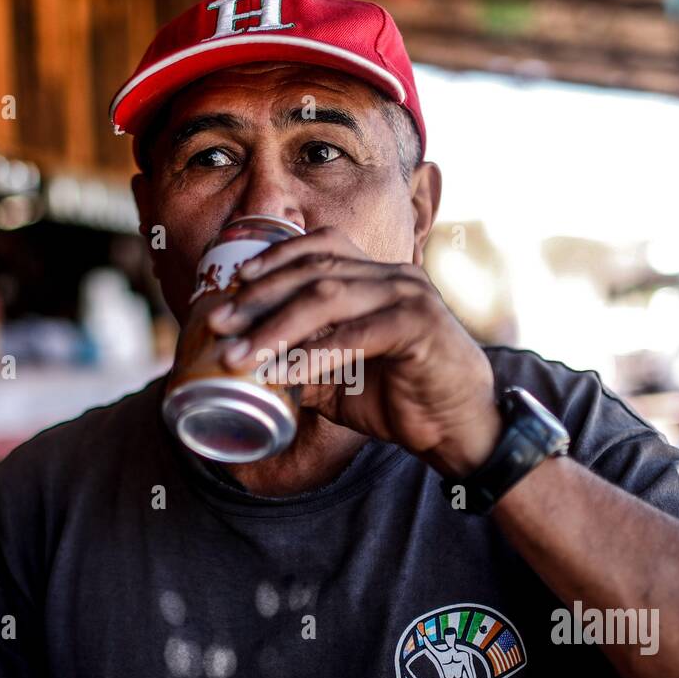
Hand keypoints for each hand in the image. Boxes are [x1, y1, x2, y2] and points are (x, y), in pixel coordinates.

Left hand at [205, 226, 500, 476]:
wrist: (461, 431)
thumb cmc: (404, 401)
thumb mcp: (343, 380)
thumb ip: (304, 365)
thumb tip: (251, 367)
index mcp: (379, 276)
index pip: (322, 246)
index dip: (275, 257)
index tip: (235, 281)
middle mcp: (394, 276)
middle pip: (314, 271)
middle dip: (259, 296)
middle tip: (217, 322)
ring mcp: (408, 296)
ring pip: (327, 298)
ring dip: (274, 327)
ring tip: (237, 354)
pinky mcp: (418, 327)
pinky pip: (353, 336)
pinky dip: (311, 356)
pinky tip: (280, 374)